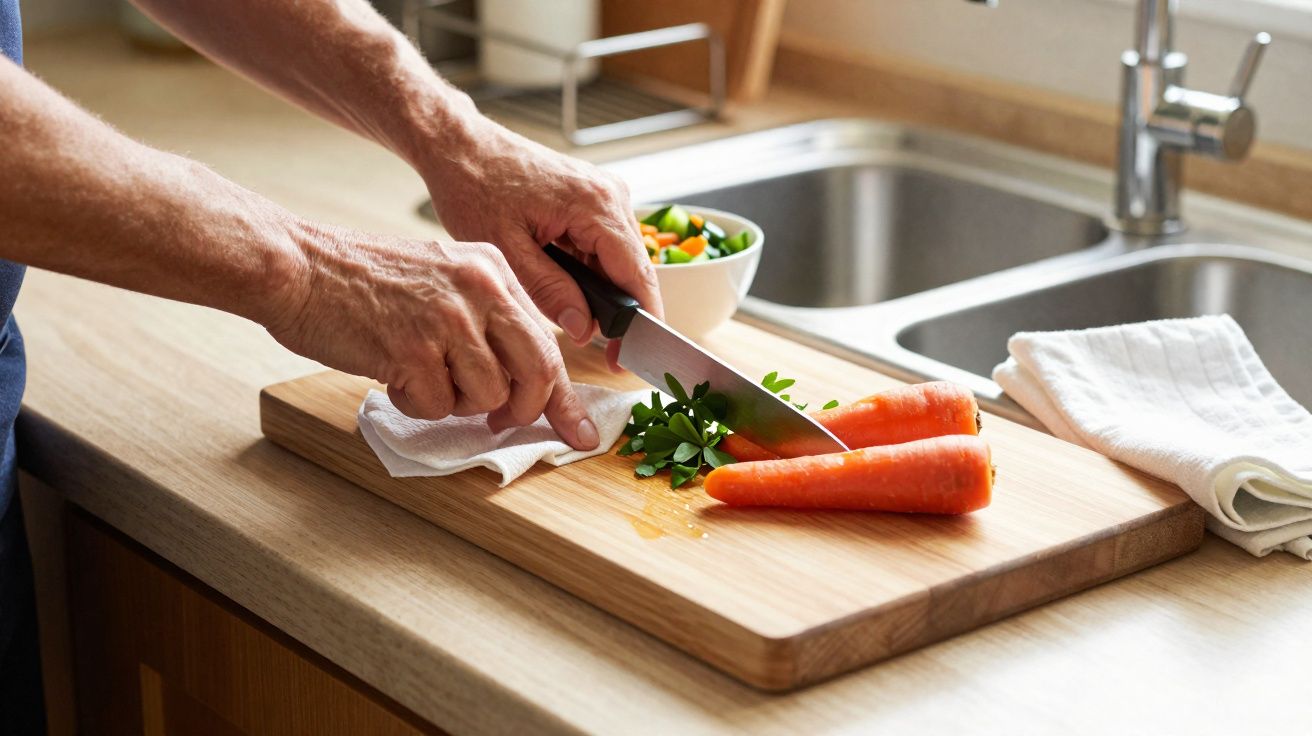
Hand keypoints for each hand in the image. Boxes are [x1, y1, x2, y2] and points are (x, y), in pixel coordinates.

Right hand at [268, 223, 599, 449]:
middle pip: (537, 372)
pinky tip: (392, 372)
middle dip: (523, 411)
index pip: (547, 341)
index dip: (563, 397)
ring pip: (488, 397)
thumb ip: (487, 318)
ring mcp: (449, 319)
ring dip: (455, 402)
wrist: (298, 267)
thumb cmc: (363, 280)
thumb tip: (526, 381)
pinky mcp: (414, 349)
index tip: (579, 432)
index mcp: (493, 269)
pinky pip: (437, 407)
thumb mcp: (443, 277)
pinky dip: (415, 403)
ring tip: (420, 372)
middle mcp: (481, 289)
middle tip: (499, 421)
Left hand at [419, 118, 662, 354]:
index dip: (638, 322)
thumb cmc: (474, 186)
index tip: (627, 358)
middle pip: (635, 269)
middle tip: (601, 353)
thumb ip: (550, 290)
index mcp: (595, 205)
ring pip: (621, 259)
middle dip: (621, 312)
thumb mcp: (507, 250)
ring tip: (574, 317)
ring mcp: (605, 193)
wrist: (460, 146)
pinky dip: (593, 271)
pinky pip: (606, 244)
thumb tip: (584, 329)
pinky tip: (567, 285)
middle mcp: (610, 195)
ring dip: (604, 291)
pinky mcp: (593, 197)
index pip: (637, 275)